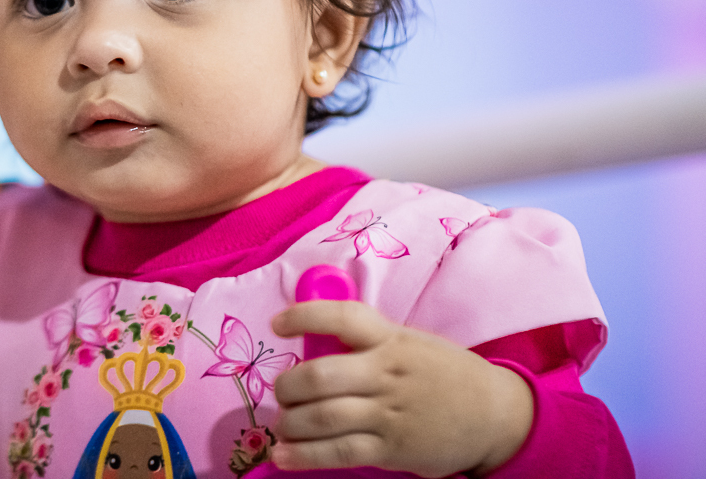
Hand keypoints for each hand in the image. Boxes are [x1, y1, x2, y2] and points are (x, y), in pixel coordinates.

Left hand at [270, 301, 532, 477]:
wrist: (494, 414)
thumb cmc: (443, 372)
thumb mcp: (409, 342)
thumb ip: (367, 340)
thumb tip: (312, 339)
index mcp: (390, 339)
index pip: (344, 318)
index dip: (305, 316)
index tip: (277, 324)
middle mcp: (386, 374)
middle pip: (322, 376)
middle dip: (288, 386)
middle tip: (281, 392)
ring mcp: (389, 414)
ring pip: (325, 417)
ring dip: (291, 421)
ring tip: (283, 424)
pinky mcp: (392, 449)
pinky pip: (340, 452)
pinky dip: (306, 455)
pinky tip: (284, 454)